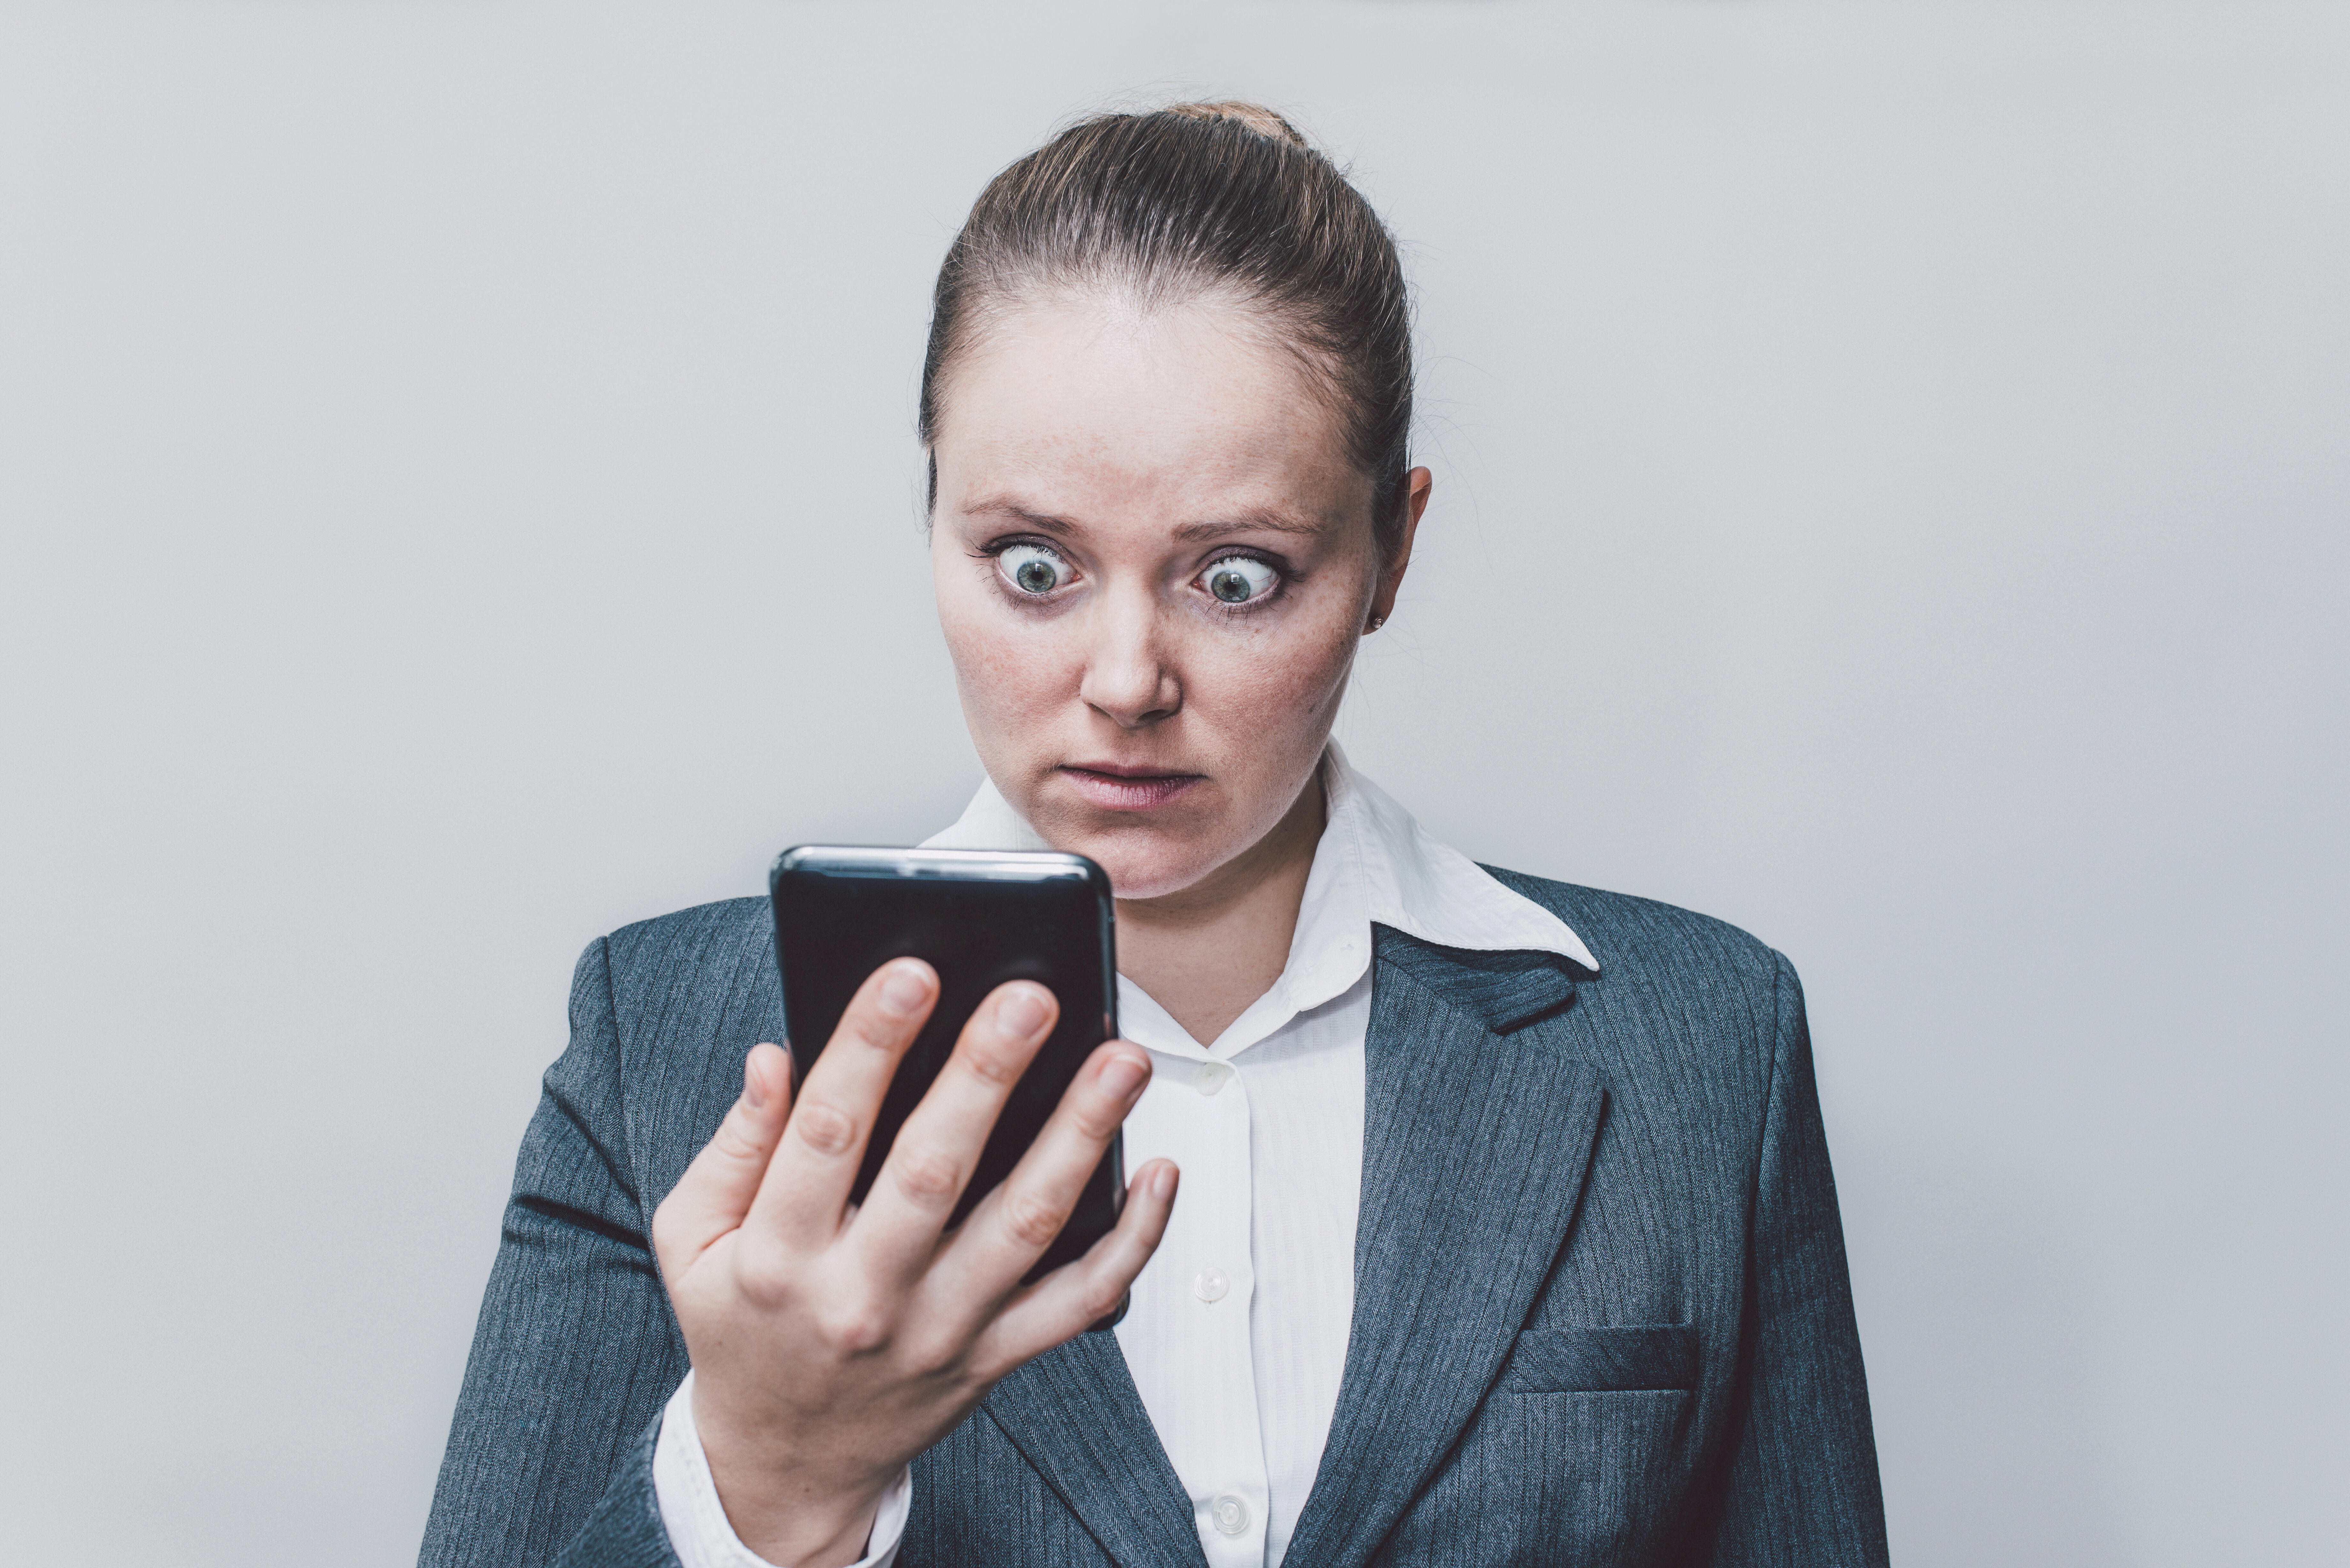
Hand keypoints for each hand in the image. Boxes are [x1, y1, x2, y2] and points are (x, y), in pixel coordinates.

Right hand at [650, 958, 1176, 1566]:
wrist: (787, 1457)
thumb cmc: (742, 1323)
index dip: (869, 1045)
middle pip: (934, 1171)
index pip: (826, 1131)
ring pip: (1024, 1226)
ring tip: (1121, 1059)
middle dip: (987, 1076)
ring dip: (1080, 1136)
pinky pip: (1078, 1300)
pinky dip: (1130, 1241)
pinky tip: (1158, 1172)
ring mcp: (937, 1331)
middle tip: (1032, 998)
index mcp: (777, 1256)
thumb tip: (773, 1057)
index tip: (912, 973)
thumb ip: (734, 1145)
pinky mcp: (994, 1357)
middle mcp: (862, 1296)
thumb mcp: (694, 1241)